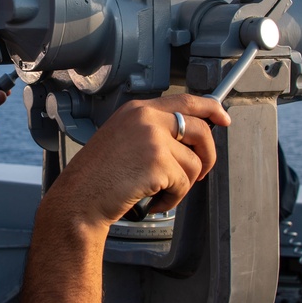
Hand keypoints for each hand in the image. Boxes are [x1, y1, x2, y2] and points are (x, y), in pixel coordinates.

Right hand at [47, 94, 229, 228]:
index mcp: (138, 109)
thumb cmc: (97, 177)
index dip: (210, 108)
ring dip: (182, 186)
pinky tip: (153, 203)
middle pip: (201, 129)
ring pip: (194, 162)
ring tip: (159, 194)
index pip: (185, 100)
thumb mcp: (123, 139)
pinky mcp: (157, 161)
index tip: (223, 118)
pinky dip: (172, 200)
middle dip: (207, 156)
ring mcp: (152, 137)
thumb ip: (153, 132)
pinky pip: (184, 183)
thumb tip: (190, 141)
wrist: (78, 199)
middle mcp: (146, 117)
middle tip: (198, 175)